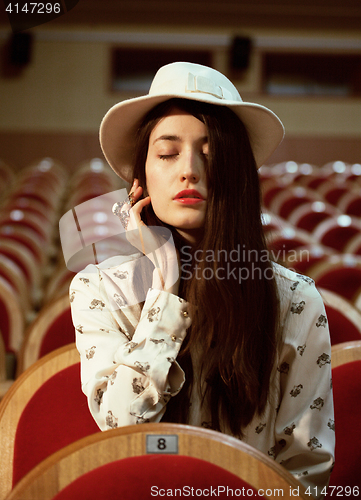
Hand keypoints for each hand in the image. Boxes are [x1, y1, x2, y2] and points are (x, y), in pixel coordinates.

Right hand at [114, 179, 179, 294]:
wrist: (167, 259)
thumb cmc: (165, 247)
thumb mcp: (157, 230)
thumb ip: (151, 221)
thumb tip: (151, 208)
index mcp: (132, 233)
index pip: (126, 213)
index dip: (130, 199)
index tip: (138, 189)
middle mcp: (129, 232)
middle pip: (124, 208)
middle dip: (130, 194)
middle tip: (137, 182)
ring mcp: (131, 232)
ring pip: (126, 208)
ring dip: (133, 195)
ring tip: (141, 187)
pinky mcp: (137, 230)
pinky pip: (133, 211)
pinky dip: (140, 203)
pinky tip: (148, 199)